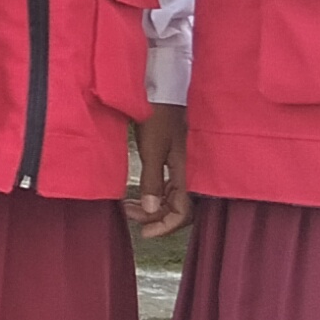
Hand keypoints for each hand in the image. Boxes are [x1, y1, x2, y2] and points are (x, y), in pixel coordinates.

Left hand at [124, 105, 189, 239]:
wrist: (162, 87)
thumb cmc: (158, 114)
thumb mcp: (152, 148)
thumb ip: (153, 181)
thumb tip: (152, 210)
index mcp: (188, 171)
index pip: (184, 212)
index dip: (165, 226)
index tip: (144, 232)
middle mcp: (191, 171)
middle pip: (179, 208)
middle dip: (155, 217)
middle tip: (130, 215)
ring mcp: (185, 164)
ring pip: (173, 197)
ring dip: (152, 206)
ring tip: (128, 206)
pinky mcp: (178, 157)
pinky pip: (169, 184)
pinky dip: (154, 192)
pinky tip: (138, 192)